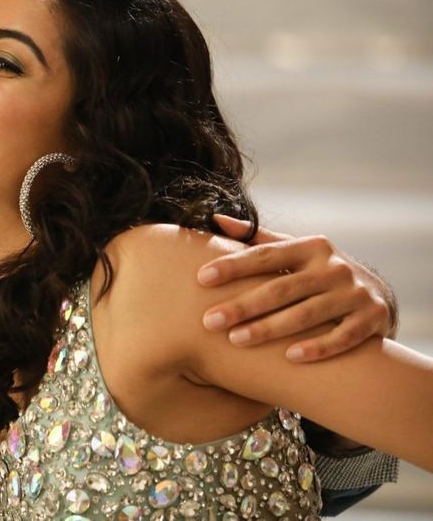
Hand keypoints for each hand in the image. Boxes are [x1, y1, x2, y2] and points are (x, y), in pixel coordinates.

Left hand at [198, 215, 396, 361]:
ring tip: (236, 340)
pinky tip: (289, 357)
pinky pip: (343, 336)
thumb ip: (257, 239)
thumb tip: (214, 220)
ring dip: (270, 328)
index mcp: (310, 247)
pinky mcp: (373, 319)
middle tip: (210, 321)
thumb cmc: (318, 273)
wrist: (377, 297)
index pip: (265, 255)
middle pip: (281, 288)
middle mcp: (333, 267)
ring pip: (308, 313)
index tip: (201, 278)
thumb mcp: (295, 251)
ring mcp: (354, 293)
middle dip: (243, 305)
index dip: (233, 266)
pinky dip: (318, 347)